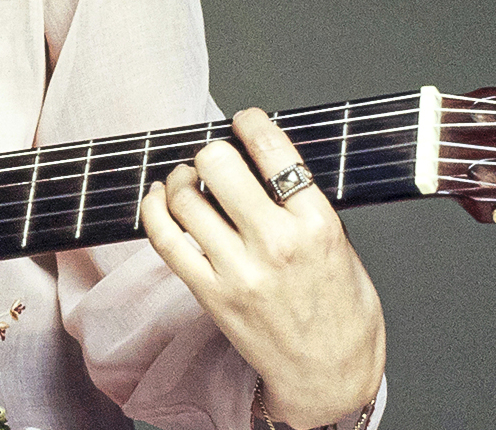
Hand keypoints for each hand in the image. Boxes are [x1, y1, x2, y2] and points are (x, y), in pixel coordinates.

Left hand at [140, 108, 383, 428]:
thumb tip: (264, 162)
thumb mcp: (342, 246)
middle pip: (219, 164)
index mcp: (317, 225)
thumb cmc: (342, 312)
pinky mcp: (210, 293)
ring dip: (182, 177)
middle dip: (212, 150)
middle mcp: (276, 244)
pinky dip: (153, 208)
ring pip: (185, 197)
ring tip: (189, 178)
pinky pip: (165, 239)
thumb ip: (305, 204)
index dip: (250, 122)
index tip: (243, 120)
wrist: (330, 376)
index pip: (273, 151)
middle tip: (215, 156)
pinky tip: (158, 196)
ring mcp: (238, 270)